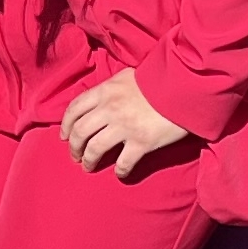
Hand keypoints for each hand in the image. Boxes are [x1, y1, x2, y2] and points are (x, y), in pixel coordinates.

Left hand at [62, 67, 189, 178]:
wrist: (184, 85)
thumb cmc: (159, 78)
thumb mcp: (129, 75)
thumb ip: (113, 86)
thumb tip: (104, 94)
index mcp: (105, 91)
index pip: (74, 108)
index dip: (65, 124)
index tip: (63, 135)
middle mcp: (110, 109)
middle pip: (80, 132)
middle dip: (73, 147)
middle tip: (75, 156)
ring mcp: (124, 127)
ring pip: (95, 149)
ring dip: (88, 160)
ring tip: (88, 167)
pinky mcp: (141, 142)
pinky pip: (123, 162)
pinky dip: (120, 171)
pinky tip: (120, 173)